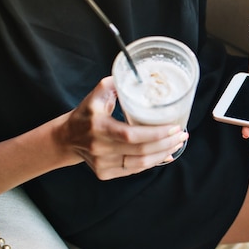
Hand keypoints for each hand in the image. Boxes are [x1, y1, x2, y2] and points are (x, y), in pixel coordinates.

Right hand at [54, 77, 187, 179]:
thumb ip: (117, 84)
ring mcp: (102, 163)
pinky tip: (164, 154)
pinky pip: (134, 170)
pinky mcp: (105, 173)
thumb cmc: (86, 113)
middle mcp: (100, 148)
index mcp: (99, 127)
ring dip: (163, 153)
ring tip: (177, 143)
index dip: (156, 133)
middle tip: (182, 134)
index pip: (131, 134)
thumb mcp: (97, 95)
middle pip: (140, 150)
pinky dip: (152, 162)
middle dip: (166, 143)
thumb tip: (140, 75)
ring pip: (140, 163)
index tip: (174, 127)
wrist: (67, 138)